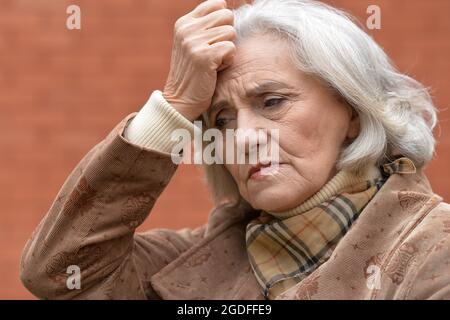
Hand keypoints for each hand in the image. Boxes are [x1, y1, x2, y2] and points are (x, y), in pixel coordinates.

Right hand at [162, 0, 235, 121]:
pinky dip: (227, 61)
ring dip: (227, 50)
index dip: (224, 21)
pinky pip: (231, 48)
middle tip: (214, 52)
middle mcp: (187, 29)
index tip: (216, 38)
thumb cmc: (193, 73)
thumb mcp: (192, 44)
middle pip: (227, 16)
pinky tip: (214, 70)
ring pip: (231, 32)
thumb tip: (230, 12)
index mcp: (184, 23)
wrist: (181, 100)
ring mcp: (194, 42)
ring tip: (213, 62)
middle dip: (227, 35)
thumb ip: (206, 26)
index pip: (217, 4)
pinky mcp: (204, 56)